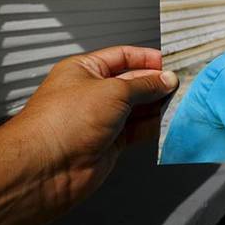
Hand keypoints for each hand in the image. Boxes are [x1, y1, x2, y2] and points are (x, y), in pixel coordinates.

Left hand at [7, 46, 178, 208]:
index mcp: (84, 70)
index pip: (121, 57)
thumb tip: (164, 80)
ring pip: (137, 108)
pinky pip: (137, 131)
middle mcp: (92, 94)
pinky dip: (153, 127)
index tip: (168, 63)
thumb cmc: (61, 123)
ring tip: (177, 102)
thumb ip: (143, 85)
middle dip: (155, 83)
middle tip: (178, 84)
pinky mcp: (109, 143)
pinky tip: (166, 123)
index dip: (146, 58)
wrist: (46, 168)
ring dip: (157, 106)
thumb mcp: (112, 91)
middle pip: (132, 82)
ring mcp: (100, 119)